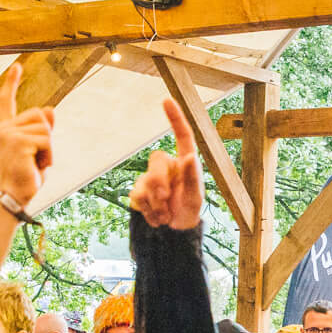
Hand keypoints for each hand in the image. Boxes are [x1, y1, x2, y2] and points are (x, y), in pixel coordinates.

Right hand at [0, 63, 56, 204]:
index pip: (6, 102)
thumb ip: (43, 129)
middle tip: (37, 157)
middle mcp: (4, 129)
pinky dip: (48, 156)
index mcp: (6, 129)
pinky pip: (47, 140)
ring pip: (46, 128)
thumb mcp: (38, 149)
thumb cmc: (27, 175)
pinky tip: (36, 166)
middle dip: (47, 136)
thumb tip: (50, 108)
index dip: (11, 83)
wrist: (16, 196)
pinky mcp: (18, 142)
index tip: (16, 66)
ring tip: (36, 163)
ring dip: (49, 149)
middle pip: (40, 114)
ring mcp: (9, 134)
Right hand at [131, 98, 204, 229]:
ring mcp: (151, 178)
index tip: (167, 100)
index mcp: (185, 163)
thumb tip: (190, 156)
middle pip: (155, 160)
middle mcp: (168, 166)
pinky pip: (136, 196)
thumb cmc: (189, 211)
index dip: (175, 118)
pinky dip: (147, 211)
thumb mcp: (195, 198)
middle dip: (159, 182)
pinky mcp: (139, 191)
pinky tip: (157, 219)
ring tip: (166, 216)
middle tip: (165, 200)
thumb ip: (192, 178)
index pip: (182, 136)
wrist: (174, 232)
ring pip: (144, 182)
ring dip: (155, 203)